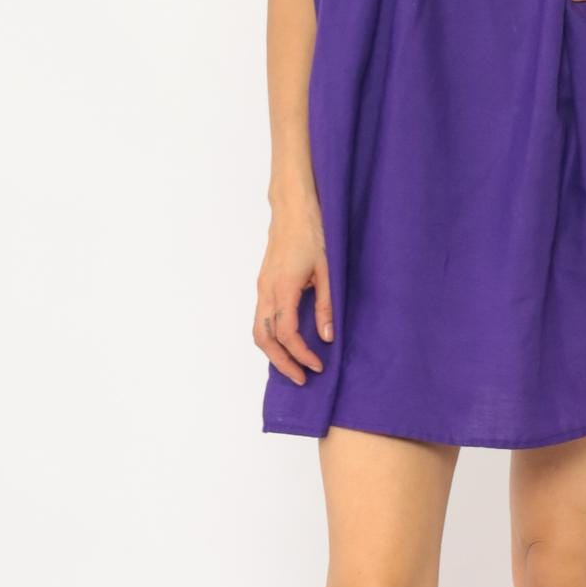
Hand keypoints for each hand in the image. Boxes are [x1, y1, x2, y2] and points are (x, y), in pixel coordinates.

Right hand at [255, 201, 332, 383]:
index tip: (317, 366)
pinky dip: (271, 336)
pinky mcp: (263, 284)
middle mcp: (266, 290)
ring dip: (273, 352)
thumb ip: (326, 305)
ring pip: (258, 330)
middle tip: (301, 378)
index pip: (286, 334)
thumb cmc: (313, 233)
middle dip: (281, 362)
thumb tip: (326, 336)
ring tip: (294, 365)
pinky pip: (261, 318)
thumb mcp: (327, 270)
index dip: (301, 354)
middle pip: (264, 338)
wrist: (293, 209)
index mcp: (282, 288)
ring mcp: (262, 287)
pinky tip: (288, 342)